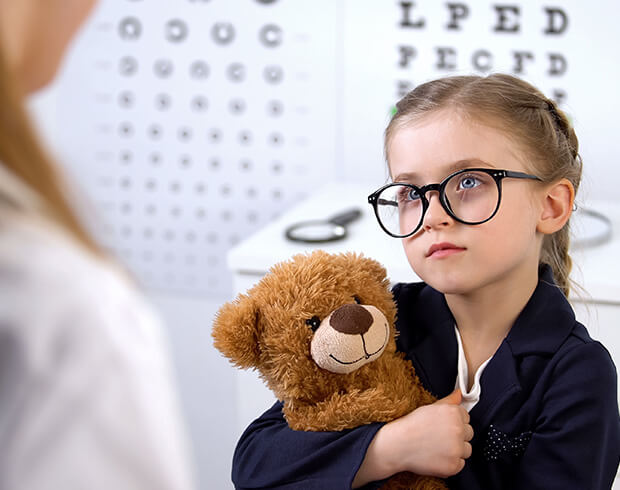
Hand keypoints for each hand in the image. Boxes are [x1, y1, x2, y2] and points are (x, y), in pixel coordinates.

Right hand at [354, 389, 472, 485]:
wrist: (398, 445)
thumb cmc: (412, 425)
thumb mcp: (430, 408)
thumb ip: (449, 401)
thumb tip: (460, 394)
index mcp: (453, 413)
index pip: (466, 417)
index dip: (454, 422)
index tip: (442, 426)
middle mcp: (458, 429)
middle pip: (469, 434)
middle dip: (457, 436)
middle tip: (439, 437)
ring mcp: (457, 449)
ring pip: (466, 450)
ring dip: (456, 450)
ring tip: (437, 447)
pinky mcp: (454, 465)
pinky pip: (460, 464)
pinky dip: (450, 463)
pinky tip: (437, 457)